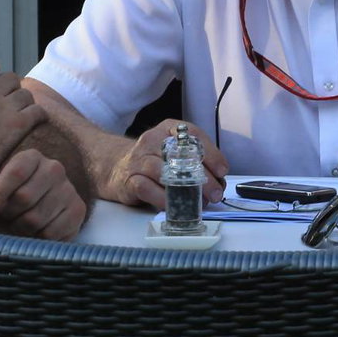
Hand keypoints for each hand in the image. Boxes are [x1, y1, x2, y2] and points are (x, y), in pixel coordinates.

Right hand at [0, 56, 45, 173]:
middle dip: (11, 89)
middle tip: (9, 105)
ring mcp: (3, 108)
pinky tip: (36, 124)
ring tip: (22, 116)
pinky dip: (39, 116)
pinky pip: (37, 111)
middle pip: (10, 78)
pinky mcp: (18, 124)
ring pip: (25, 94)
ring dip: (25, 104)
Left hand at [0, 148, 87, 239]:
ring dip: (21, 230)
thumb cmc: (11, 201)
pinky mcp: (78, 210)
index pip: (14, 174)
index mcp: (30, 158)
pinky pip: (52, 233)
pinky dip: (38, 239)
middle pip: (24, 198)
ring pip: (37, 219)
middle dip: (9, 216)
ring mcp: (68, 189)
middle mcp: (54, 169)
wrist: (40, 206)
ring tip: (20, 226)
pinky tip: (35, 233)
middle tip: (6, 220)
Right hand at [106, 119, 228, 208]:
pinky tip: (174, 206)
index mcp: (167, 130)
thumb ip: (194, 162)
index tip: (222, 170)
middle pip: (181, 156)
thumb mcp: (173, 153)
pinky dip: (163, 199)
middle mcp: (152, 140)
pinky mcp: (129, 179)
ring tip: (200, 202)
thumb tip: (218, 182)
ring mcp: (139, 159)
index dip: (211, 153)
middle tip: (216, 192)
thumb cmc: (152, 161)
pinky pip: (147, 189)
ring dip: (185, 189)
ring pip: (164, 171)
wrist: (115, 168)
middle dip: (203, 176)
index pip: (192, 135)